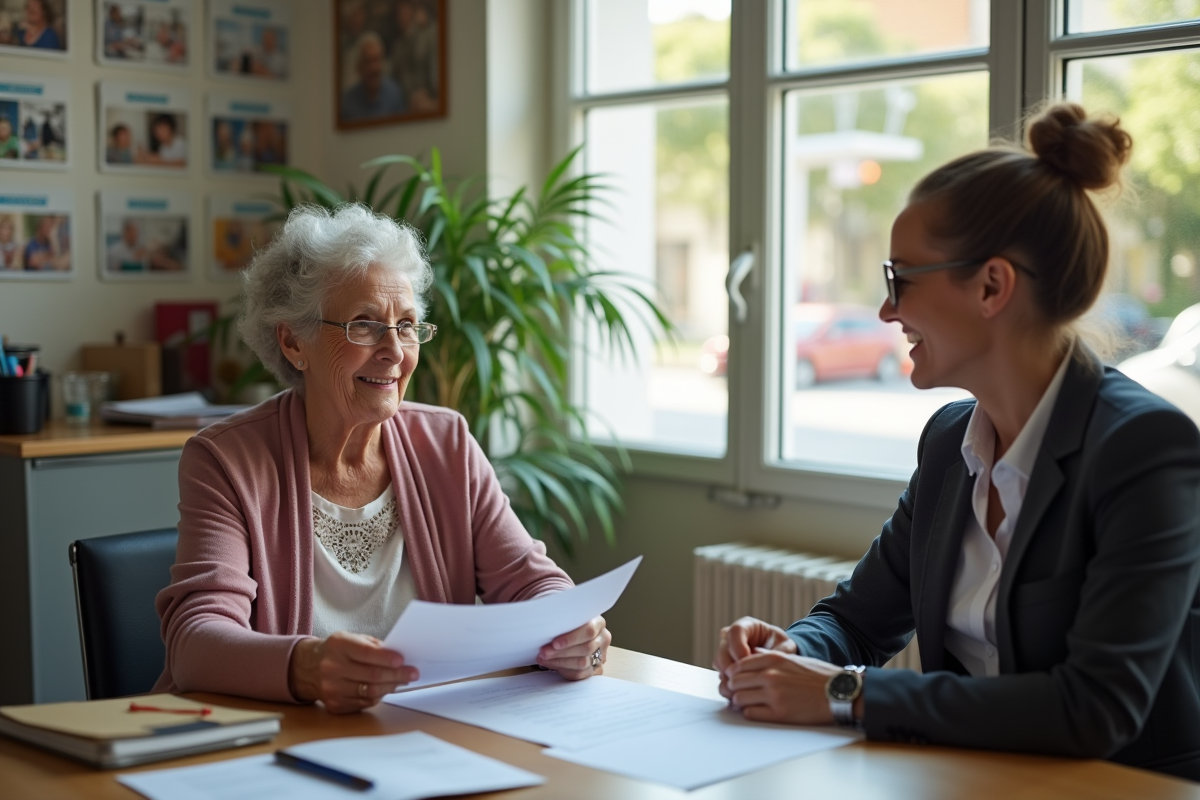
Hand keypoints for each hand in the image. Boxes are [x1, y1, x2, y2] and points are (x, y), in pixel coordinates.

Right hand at [287, 631, 417, 713]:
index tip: (402, 660)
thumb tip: (398, 657)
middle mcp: (332, 667)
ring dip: (390, 687)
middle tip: (412, 673)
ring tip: (401, 681)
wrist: (308, 667)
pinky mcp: (334, 704)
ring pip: (370, 691)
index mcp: (338, 646)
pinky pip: (363, 703)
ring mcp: (332, 688)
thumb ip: (373, 646)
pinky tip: (384, 689)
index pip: (367, 653)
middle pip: (372, 675)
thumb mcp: (352, 639)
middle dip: (396, 675)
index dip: (387, 658)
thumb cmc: (337, 651)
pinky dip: (378, 696)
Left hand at [537, 616, 610, 679]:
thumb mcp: (567, 615)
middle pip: (585, 649)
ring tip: (544, 658)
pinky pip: (581, 675)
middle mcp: (603, 639)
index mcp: (598, 623)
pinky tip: (552, 664)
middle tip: (544, 652)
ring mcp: (601, 655)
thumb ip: (562, 617)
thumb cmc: (568, 622)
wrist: (572, 630)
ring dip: (560, 662)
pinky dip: (564, 670)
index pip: (588, 631)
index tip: (554, 643)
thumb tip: (546, 621)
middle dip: (561, 652)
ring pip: (583, 664)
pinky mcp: (596, 669)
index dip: (571, 638)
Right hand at [715, 617, 796, 699]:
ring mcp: (725, 651)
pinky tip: (741, 692)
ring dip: (730, 678)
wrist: (779, 659)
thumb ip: (777, 652)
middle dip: (733, 666)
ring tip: (745, 688)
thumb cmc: (782, 648)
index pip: (735, 631)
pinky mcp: (724, 667)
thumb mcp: (785, 646)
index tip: (747, 659)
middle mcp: (731, 637)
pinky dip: (729, 685)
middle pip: (723, 649)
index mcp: (746, 626)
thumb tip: (764, 663)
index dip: (738, 646)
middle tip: (744, 678)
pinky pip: (721, 675)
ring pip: (719, 663)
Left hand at [725, 650, 846, 724]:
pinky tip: (757, 711)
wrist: (839, 692)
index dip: (733, 675)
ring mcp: (774, 695)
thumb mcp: (792, 658)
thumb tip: (749, 657)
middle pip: (734, 682)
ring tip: (747, 703)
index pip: (737, 666)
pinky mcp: (779, 713)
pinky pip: (750, 713)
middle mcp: (770, 675)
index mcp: (773, 659)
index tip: (736, 680)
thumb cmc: (818, 676)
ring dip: (740, 702)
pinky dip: (749, 712)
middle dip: (734, 688)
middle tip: (739, 693)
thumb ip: (769, 657)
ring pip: (738, 698)